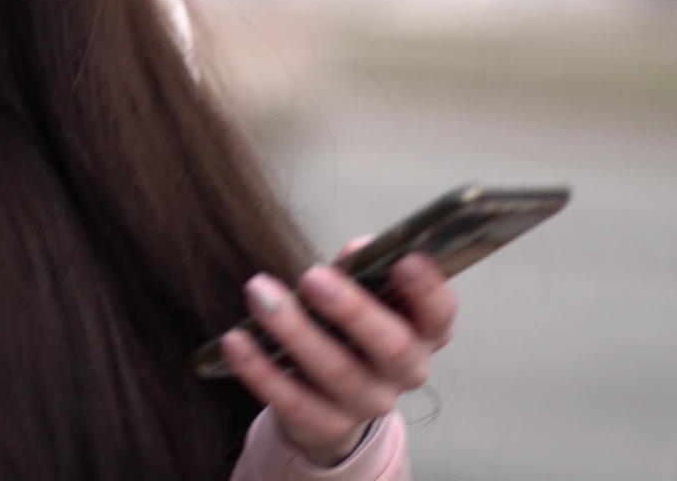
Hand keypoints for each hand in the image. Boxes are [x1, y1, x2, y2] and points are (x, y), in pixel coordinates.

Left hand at [221, 237, 456, 467]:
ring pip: (337, 371)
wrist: (330, 399)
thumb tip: (358, 250)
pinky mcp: (328, 426)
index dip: (427, 289)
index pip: (440, 313)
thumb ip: (361, 271)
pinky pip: (293, 401)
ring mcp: (369, 404)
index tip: (404, 259)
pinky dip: (261, 370)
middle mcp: (406, 372)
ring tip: (260, 293)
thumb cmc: (351, 329)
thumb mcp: (363, 296)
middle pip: (391, 345)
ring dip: (295, 330)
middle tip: (312, 276)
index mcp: (425, 332)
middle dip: (352, 309)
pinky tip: (236, 341)